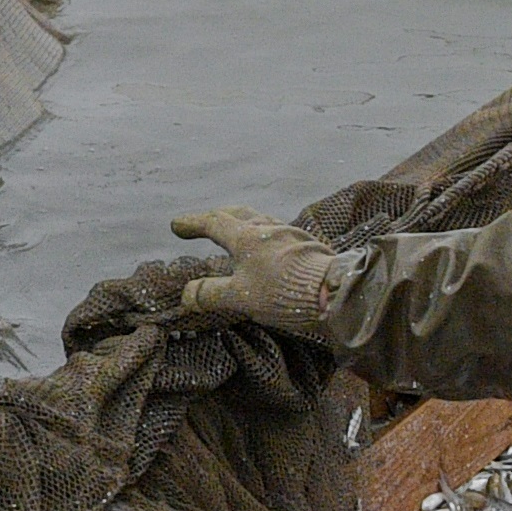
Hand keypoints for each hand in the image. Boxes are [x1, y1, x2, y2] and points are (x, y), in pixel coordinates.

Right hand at [166, 205, 351, 341]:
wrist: (335, 290)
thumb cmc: (281, 291)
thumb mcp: (239, 297)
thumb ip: (210, 294)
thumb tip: (186, 294)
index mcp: (246, 237)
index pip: (213, 223)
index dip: (193, 224)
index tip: (177, 225)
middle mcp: (267, 228)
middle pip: (238, 213)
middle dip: (218, 216)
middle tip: (206, 222)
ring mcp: (290, 233)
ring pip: (260, 220)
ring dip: (243, 223)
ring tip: (237, 232)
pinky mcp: (308, 244)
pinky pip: (278, 232)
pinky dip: (263, 235)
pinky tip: (269, 248)